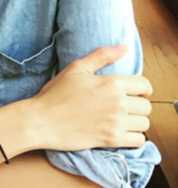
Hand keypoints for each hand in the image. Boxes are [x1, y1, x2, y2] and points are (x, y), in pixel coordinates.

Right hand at [30, 44, 151, 150]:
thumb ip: (102, 55)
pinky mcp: (111, 140)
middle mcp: (118, 103)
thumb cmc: (56, 93)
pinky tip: (120, 131)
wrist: (41, 120)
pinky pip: (138, 141)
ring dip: (136, 121)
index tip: (134, 92)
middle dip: (138, 105)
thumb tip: (124, 47)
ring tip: (122, 119)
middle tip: (124, 106)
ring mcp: (116, 123)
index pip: (144, 85)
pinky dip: (133, 137)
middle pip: (146, 106)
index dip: (142, 88)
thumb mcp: (76, 68)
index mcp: (111, 83)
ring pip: (144, 124)